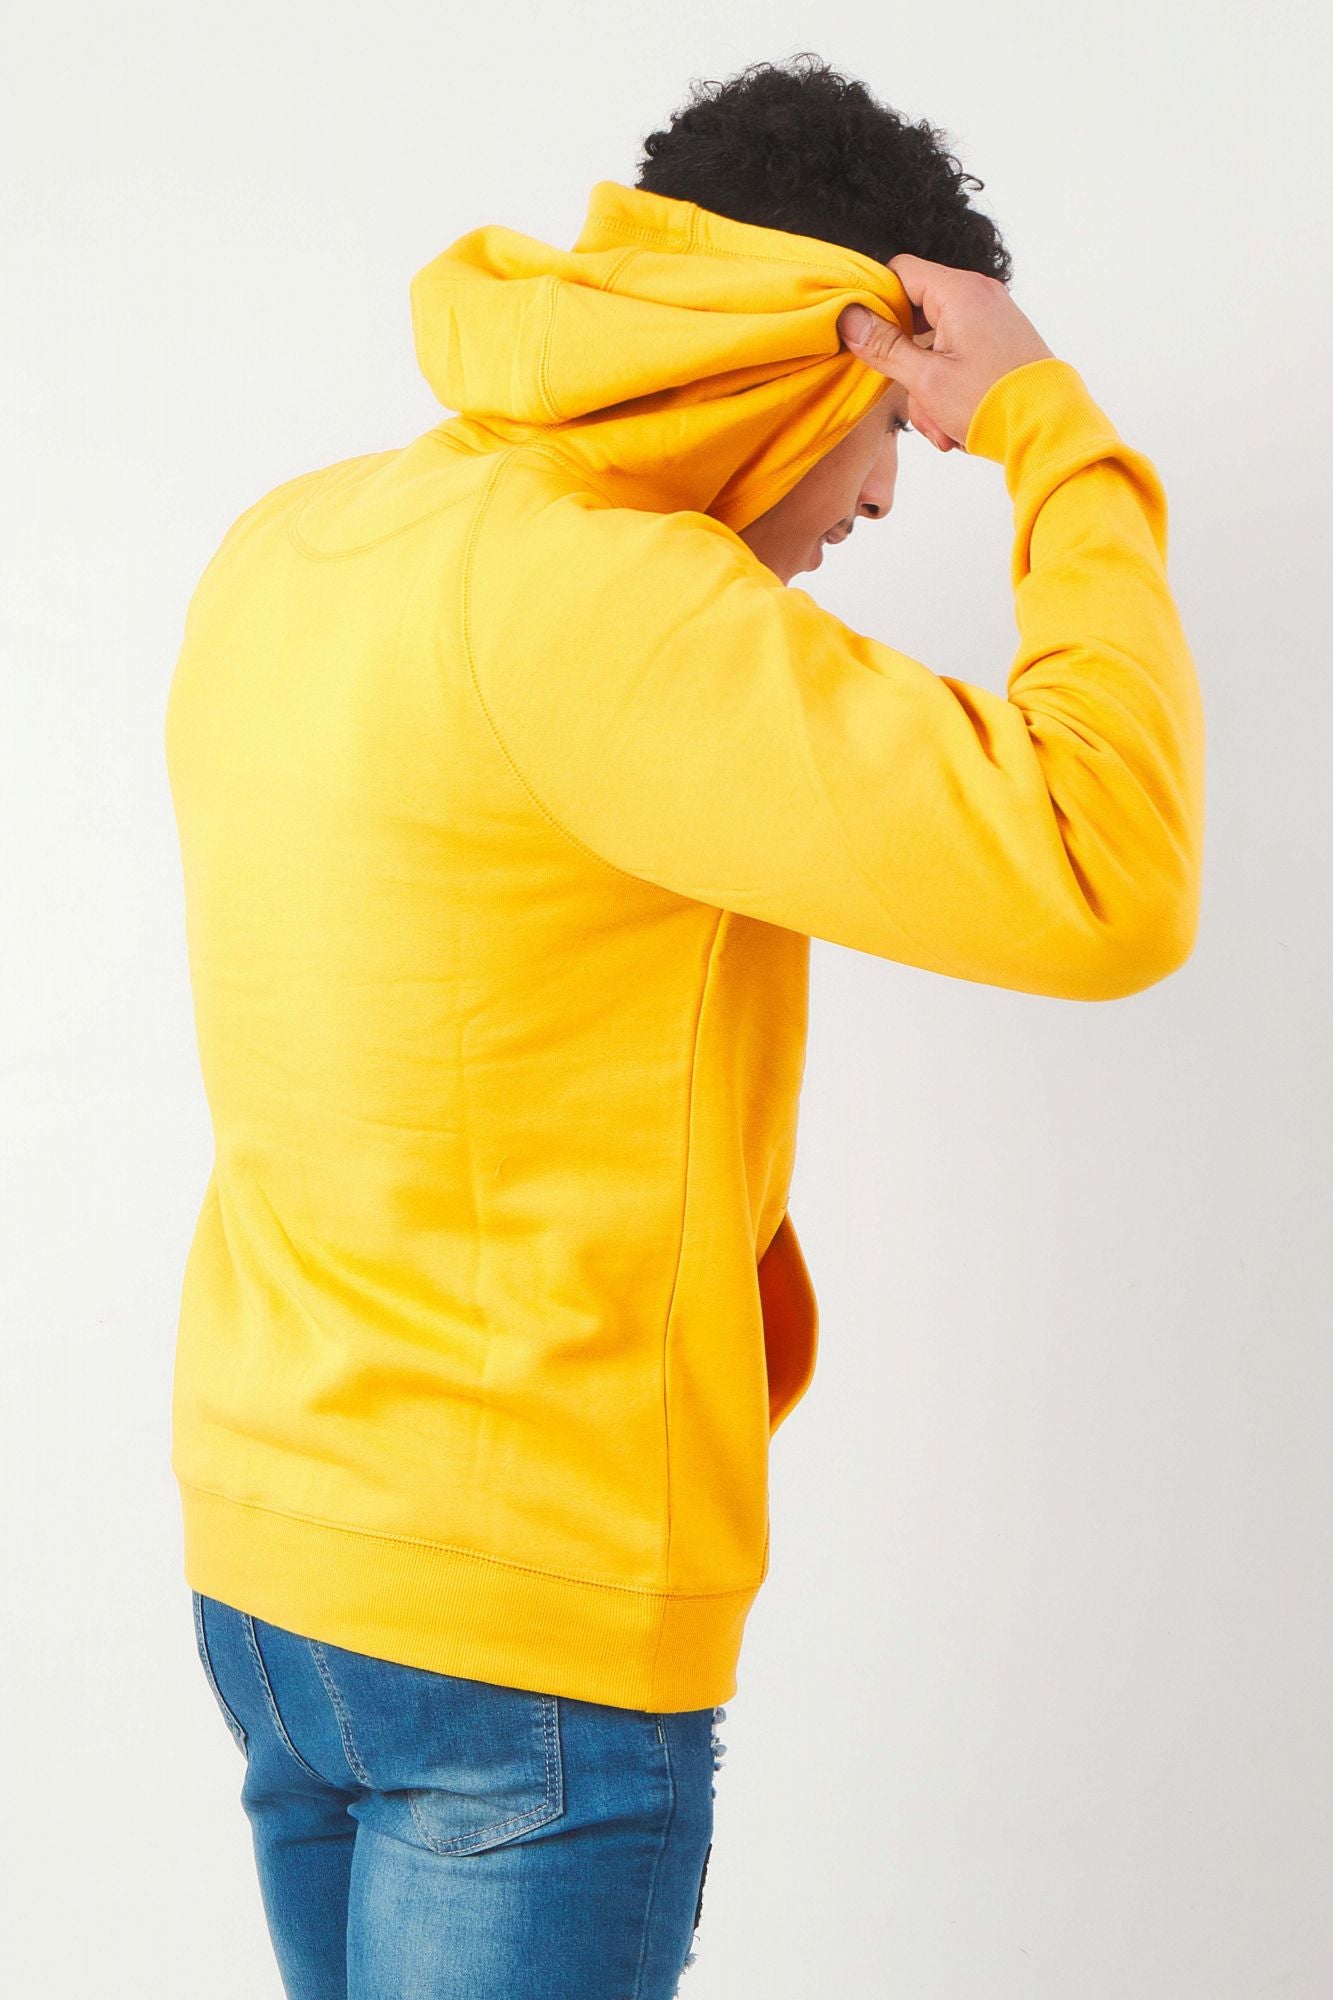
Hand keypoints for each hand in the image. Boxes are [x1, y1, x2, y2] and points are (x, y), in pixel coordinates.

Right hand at [838, 257, 1055, 451]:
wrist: (1050, 430)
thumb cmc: (993, 403)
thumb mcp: (926, 379)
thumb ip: (884, 346)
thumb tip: (849, 318)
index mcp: (959, 292)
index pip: (900, 271)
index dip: (875, 299)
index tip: (864, 334)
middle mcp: (979, 295)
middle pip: (916, 313)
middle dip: (905, 361)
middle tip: (908, 396)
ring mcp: (993, 318)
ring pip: (936, 343)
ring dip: (928, 387)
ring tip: (939, 425)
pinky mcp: (1001, 341)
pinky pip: (959, 355)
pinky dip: (949, 388)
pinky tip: (953, 423)